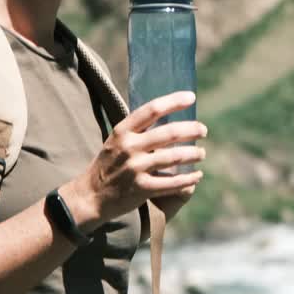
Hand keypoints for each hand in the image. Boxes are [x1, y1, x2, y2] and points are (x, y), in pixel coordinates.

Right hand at [60, 91, 205, 230]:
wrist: (90, 196)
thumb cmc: (108, 165)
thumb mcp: (116, 141)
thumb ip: (137, 129)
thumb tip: (166, 114)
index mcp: (123, 131)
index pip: (152, 109)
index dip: (174, 101)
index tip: (191, 97)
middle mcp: (129, 147)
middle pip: (169, 133)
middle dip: (192, 129)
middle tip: (203, 130)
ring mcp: (136, 168)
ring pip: (175, 157)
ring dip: (194, 154)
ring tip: (202, 153)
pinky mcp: (142, 189)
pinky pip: (173, 182)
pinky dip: (189, 179)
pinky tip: (197, 176)